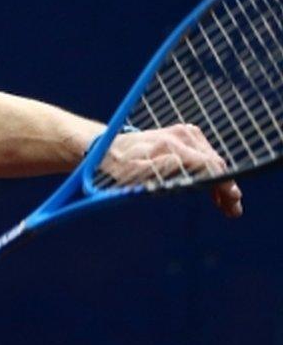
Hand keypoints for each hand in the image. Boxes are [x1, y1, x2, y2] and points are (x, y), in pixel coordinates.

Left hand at [101, 123, 242, 216]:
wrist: (111, 146)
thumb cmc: (121, 165)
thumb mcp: (132, 173)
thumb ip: (154, 170)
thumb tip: (178, 164)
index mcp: (171, 145)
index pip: (207, 164)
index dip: (222, 183)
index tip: (231, 201)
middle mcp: (182, 135)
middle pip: (215, 163)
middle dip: (226, 187)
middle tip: (233, 211)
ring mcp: (186, 133)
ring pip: (213, 161)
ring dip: (221, 183)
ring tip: (227, 206)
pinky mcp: (187, 135)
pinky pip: (206, 157)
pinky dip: (212, 174)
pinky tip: (215, 194)